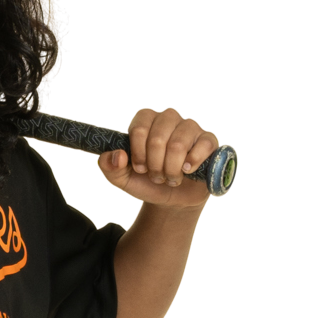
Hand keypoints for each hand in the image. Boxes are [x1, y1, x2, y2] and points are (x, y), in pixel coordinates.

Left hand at [99, 105, 219, 207]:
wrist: (171, 198)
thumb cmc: (146, 182)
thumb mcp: (122, 179)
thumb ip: (109, 166)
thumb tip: (118, 155)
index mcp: (146, 121)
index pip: (140, 128)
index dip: (138, 153)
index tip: (140, 168)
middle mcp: (168, 119)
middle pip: (158, 137)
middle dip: (155, 165)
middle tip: (156, 177)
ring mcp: (190, 128)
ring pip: (179, 143)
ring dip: (172, 168)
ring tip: (171, 178)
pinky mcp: (208, 140)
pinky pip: (205, 142)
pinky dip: (194, 160)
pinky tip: (188, 171)